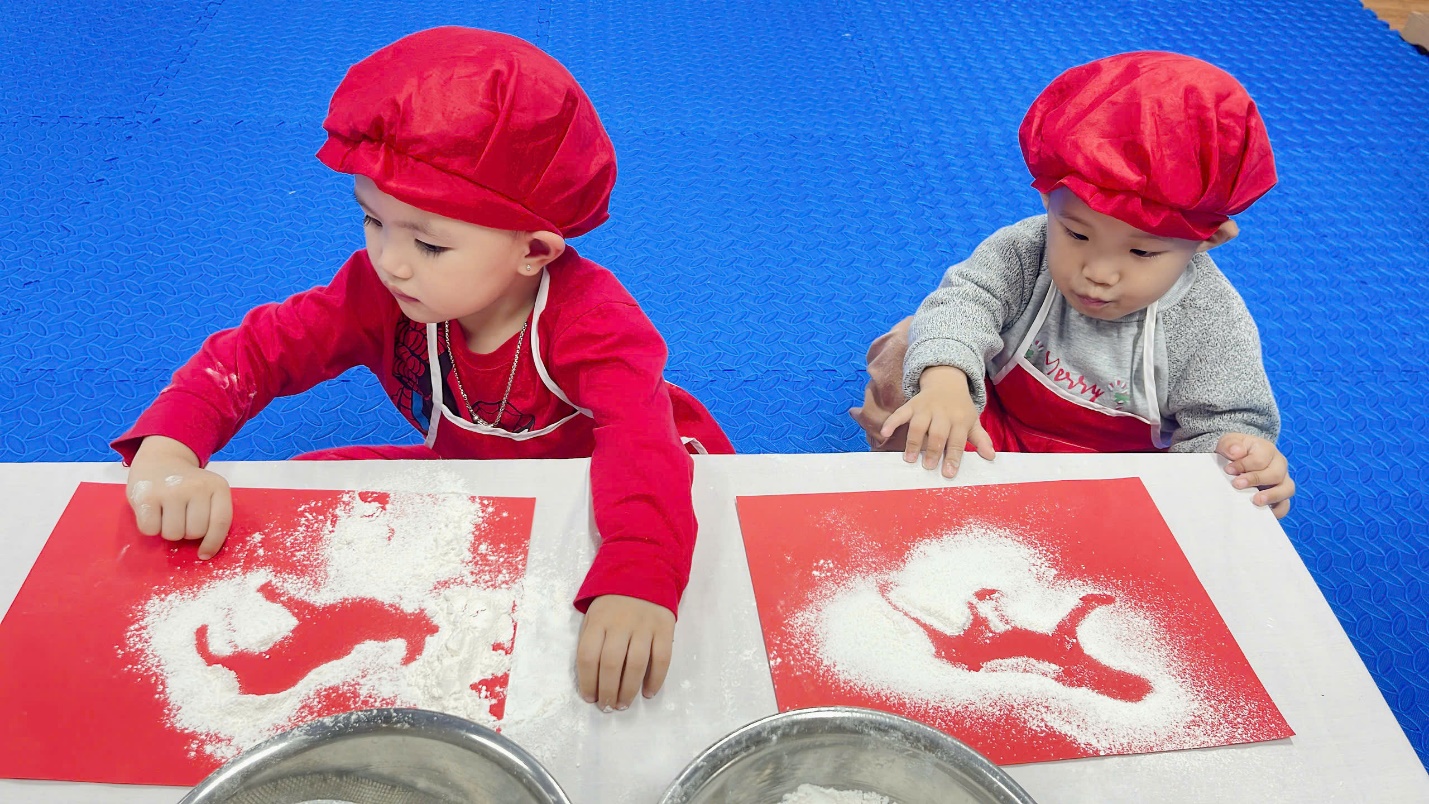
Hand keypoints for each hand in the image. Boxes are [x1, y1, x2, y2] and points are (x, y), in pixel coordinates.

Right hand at [126, 436, 233, 558]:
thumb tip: (205, 552)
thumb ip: (212, 515)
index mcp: (218, 486)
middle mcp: (196, 486)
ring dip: (168, 530)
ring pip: (173, 534)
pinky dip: (149, 527)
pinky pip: (150, 530)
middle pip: (195, 533)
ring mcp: (171, 490)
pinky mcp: (147, 496)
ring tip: (166, 512)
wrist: (160, 458)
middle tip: (180, 516)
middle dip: (186, 531)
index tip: (204, 554)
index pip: (221, 523)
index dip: (213, 543)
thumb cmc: (187, 484)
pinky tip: (152, 511)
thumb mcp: (209, 492)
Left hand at [576, 594, 675, 710]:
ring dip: (628, 690)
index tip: (589, 697)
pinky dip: (655, 679)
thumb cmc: (614, 602)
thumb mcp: (594, 614)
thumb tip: (590, 678)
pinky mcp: (664, 628)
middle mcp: (620, 623)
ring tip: (623, 704)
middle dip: (607, 691)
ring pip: (636, 664)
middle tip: (607, 707)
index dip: (587, 681)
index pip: (587, 656)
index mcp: (598, 620)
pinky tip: (648, 692)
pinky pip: (661, 658)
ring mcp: (644, 625)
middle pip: (610, 664)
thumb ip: (591, 640)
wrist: (644, 572)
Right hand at [879, 366, 994, 477]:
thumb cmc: (960, 407)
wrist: (947, 380)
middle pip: (938, 433)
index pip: (958, 440)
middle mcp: (943, 413)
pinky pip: (900, 413)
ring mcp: (926, 408)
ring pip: (919, 425)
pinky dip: (892, 422)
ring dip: (914, 442)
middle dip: (933, 450)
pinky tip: (885, 433)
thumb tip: (991, 456)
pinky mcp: (912, 404)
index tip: (949, 473)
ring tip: (910, 459)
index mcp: (960, 419)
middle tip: (929, 467)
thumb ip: (980, 439)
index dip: (953, 457)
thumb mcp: (973, 421)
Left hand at [1217, 433, 1294, 517]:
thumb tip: (1236, 452)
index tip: (1228, 470)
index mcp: (1267, 449)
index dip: (1244, 465)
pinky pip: (1285, 505)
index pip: (1260, 459)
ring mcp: (1282, 481)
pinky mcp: (1280, 496)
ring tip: (1256, 501)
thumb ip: (1231, 444)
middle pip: (1276, 474)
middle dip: (1256, 480)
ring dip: (1271, 496)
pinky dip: (1276, 511)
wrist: (1236, 459)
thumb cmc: (1235, 451)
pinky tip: (1260, 511)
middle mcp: (1279, 465)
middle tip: (1237, 484)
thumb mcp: (1229, 442)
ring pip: (1287, 489)